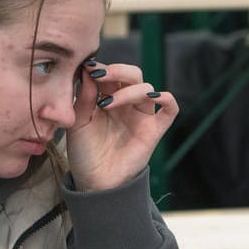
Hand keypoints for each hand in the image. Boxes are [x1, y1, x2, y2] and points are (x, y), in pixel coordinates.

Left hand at [66, 59, 178, 190]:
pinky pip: (170, 109)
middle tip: (100, 75)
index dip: (101, 68)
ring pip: (146, 88)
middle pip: (132, 75)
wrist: (95, 181)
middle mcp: (126, 103)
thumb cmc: (84, 152)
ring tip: (107, 104)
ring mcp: (141, 115)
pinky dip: (167, 99)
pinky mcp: (154, 130)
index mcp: (107, 97)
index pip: (110, 74)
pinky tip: (153, 97)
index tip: (86, 68)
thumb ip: (84, 97)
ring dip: (128, 91)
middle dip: (117, 71)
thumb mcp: (78, 122)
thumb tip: (88, 70)